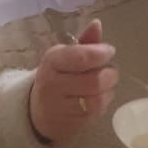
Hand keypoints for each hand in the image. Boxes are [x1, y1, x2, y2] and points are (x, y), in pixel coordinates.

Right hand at [28, 20, 117, 144]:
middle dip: (109, 75)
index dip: (100, 54)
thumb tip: (97, 24)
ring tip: (104, 85)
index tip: (108, 52)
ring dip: (108, 90)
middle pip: (94, 81)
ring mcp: (61, 107)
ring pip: (97, 99)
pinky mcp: (70, 123)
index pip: (80, 57)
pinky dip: (103, 103)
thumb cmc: (57, 77)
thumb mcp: (65, 57)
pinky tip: (98, 97)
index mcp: (52, 61)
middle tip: (109, 71)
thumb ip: (84, 43)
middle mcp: (53, 84)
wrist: (38, 111)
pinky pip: (96, 112)